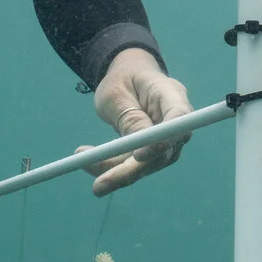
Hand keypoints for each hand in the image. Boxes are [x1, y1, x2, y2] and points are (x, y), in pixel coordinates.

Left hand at [88, 47, 193, 194]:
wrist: (129, 76)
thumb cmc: (123, 79)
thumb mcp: (117, 94)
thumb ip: (129, 118)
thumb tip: (139, 150)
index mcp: (171, 95)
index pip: (179, 120)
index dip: (163, 141)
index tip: (138, 156)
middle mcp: (176, 120)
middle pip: (163, 152)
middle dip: (131, 171)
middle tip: (99, 186)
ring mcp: (168, 138)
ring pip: (147, 164)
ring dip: (115, 171)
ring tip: (82, 161)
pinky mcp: (154, 150)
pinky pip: (136, 164)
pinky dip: (112, 167)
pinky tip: (89, 161)